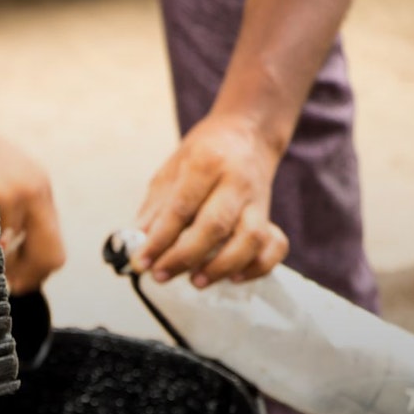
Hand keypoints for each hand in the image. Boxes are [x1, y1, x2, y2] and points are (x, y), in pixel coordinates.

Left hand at [134, 113, 288, 286]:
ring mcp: (258, 200)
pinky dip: (257, 266)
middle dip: (184, 257)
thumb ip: (155, 207)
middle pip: (215, 226)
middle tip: (160, 275)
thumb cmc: (205, 153)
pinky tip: (233, 278)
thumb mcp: (172, 169)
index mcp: (206, 163)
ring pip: (250, 239)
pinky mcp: (271, 215)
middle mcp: (236, 181)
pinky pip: (275, 246)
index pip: (181, 208)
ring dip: (222, 267)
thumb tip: (138, 241)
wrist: (248, 131)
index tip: (140, 262)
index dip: (158, 240)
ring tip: (196, 282)